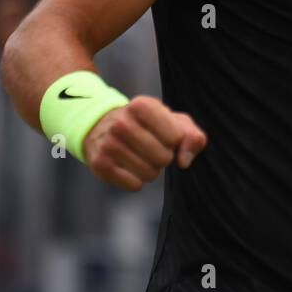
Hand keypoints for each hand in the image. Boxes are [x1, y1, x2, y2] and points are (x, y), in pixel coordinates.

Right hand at [82, 95, 207, 191]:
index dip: (174, 141)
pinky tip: (128, 166)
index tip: (163, 134)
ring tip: (139, 156)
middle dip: (163, 157)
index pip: (176, 138)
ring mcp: (108, 144)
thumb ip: (192, 137)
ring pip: (150, 174)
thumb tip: (184, 161)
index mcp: (142, 105)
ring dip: (150, 170)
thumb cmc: (148, 125)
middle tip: (151, 148)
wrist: (103, 127)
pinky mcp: (99, 164)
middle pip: (164, 158)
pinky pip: (134, 185)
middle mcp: (122, 122)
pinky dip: (136, 181)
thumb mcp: (173, 121)